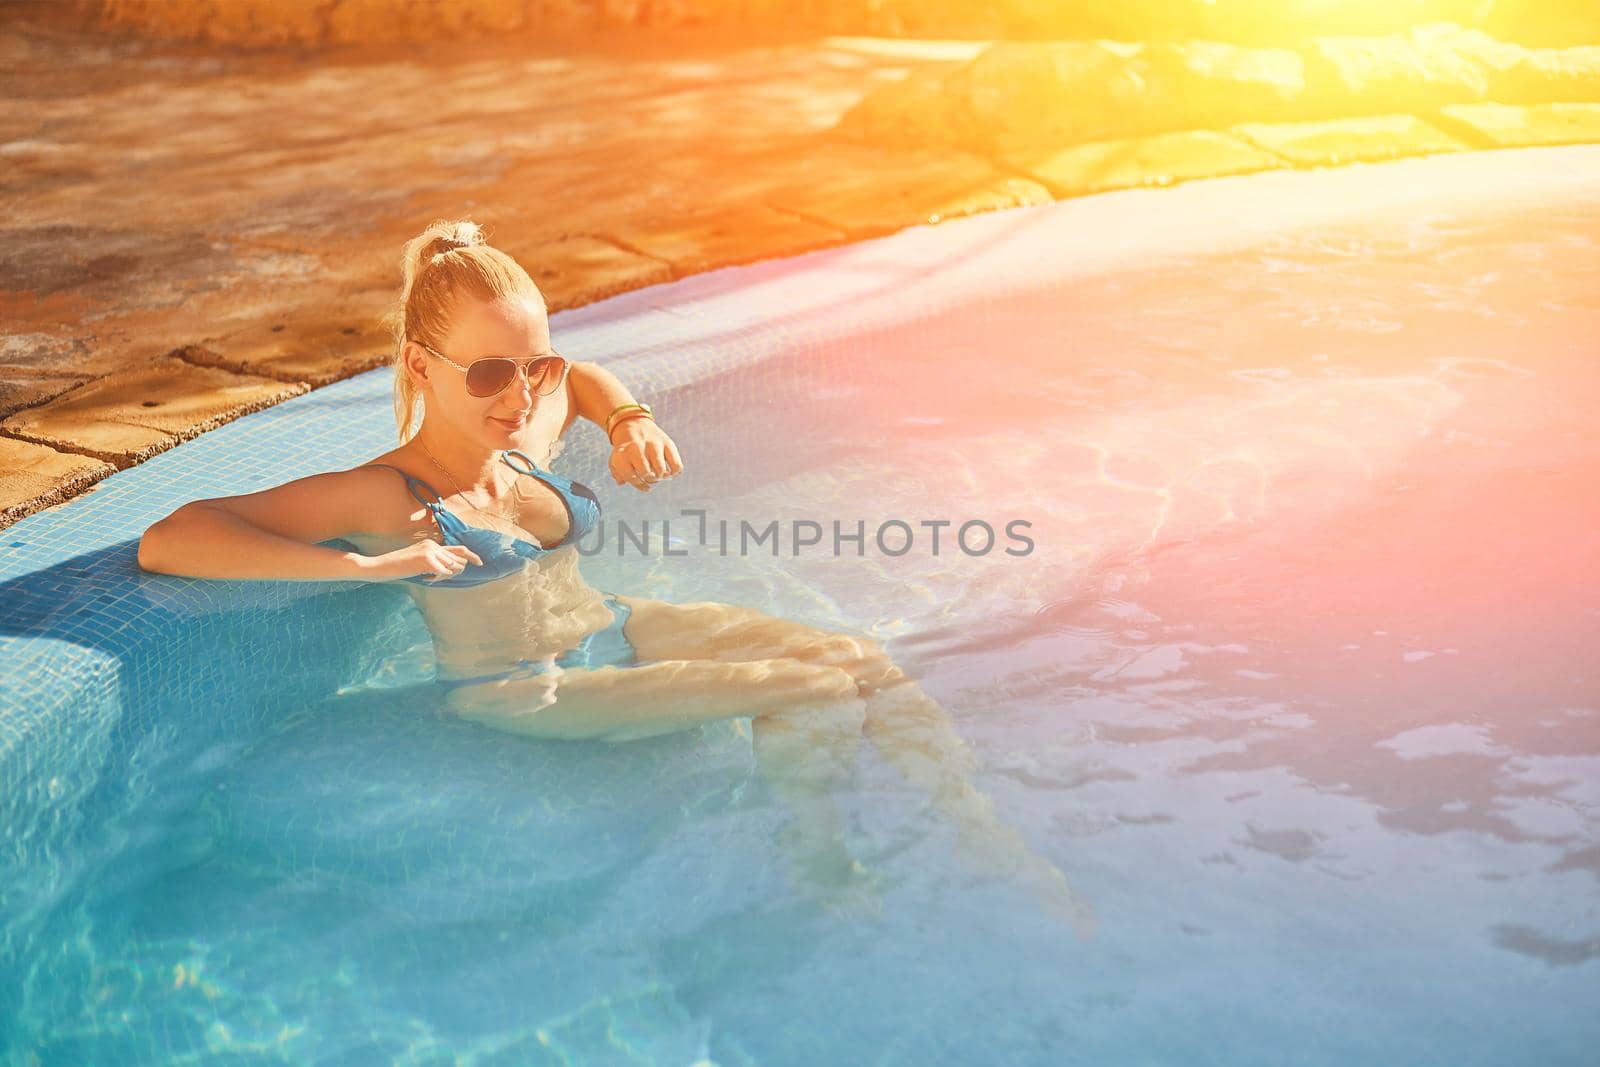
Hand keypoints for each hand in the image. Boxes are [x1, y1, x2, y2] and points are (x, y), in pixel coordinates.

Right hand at [361, 538, 483, 582]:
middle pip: (459, 560)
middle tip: (435, 578)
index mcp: (432, 545)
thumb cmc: (398, 568)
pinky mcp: (426, 558)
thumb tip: (453, 568)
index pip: (459, 549)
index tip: (480, 562)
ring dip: (445, 576)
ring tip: (429, 577)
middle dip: (454, 572)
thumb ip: (435, 564)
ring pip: (453, 567)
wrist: (380, 566)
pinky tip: (426, 578)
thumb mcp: (419, 564)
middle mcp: (433, 544)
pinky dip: (438, 578)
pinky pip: (444, 571)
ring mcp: (430, 550)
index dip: (472, 556)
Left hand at [609, 418, 682, 491]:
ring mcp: (653, 444)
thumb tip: (633, 485)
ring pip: (661, 470)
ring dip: (661, 476)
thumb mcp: (616, 460)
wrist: (634, 425)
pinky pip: (676, 465)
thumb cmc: (626, 450)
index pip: (631, 477)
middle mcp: (637, 448)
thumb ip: (619, 474)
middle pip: (647, 474)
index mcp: (622, 453)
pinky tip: (669, 471)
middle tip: (650, 476)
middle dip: (649, 479)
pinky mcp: (667, 442)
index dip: (637, 484)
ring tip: (658, 474)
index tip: (642, 482)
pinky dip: (674, 472)